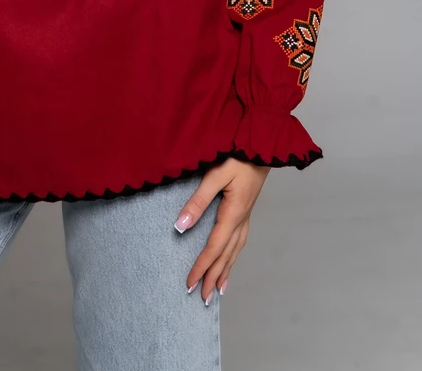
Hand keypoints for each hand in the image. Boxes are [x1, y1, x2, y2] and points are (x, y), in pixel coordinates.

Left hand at [176, 157, 271, 301]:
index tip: (190, 283)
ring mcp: (246, 216)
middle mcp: (241, 219)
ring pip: (235, 251)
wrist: (261, 145)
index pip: (214, 247)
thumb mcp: (215, 175)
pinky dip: (233, 256)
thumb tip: (181, 225)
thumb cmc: (238, 155)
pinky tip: (230, 260)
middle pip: (226, 255)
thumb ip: (198, 200)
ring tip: (218, 290)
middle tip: (202, 298)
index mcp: (233, 213)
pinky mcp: (246, 210)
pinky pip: (239, 241)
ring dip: (225, 271)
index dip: (201, 267)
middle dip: (213, 277)